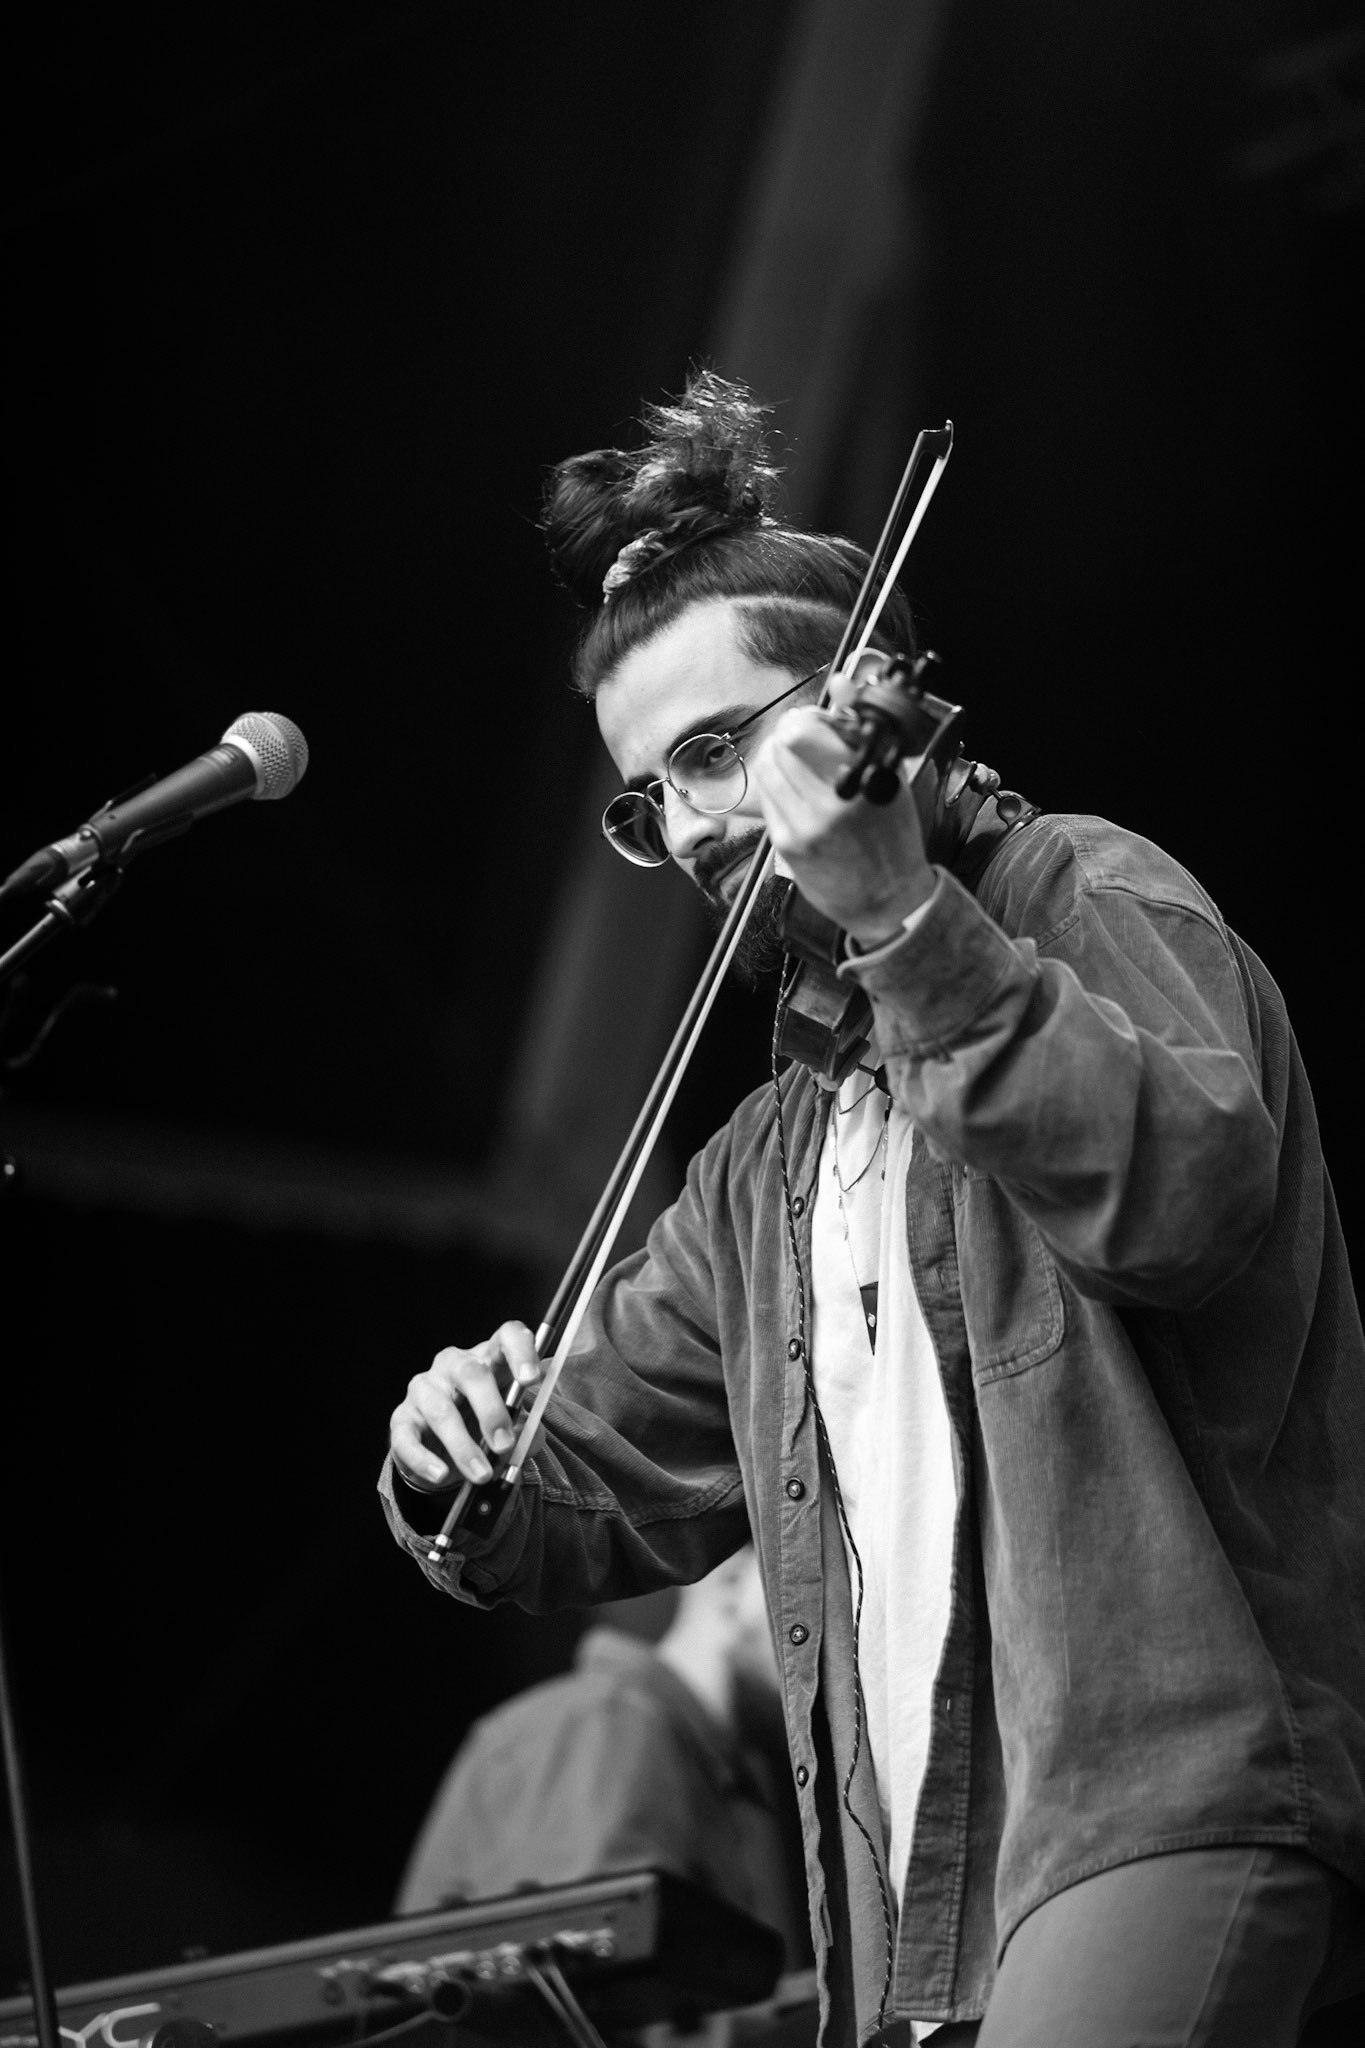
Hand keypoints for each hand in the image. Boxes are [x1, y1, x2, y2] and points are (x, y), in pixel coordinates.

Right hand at [390, 1322, 542, 1490]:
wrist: (442, 1452)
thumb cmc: (483, 1427)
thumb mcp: (512, 1428)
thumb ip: (526, 1432)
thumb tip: (526, 1440)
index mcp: (490, 1358)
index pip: (508, 1337)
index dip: (521, 1353)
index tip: (532, 1380)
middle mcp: (454, 1365)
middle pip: (471, 1372)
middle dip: (490, 1410)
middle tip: (504, 1444)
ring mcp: (425, 1389)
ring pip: (441, 1411)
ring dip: (463, 1447)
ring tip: (482, 1474)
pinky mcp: (402, 1419)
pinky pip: (408, 1438)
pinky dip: (425, 1459)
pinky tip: (441, 1474)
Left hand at [750, 704, 935, 945]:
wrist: (888, 901)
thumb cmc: (892, 836)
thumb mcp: (890, 777)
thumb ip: (862, 728)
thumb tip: (841, 681)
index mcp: (864, 780)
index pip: (804, 731)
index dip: (807, 720)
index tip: (819, 725)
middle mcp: (832, 803)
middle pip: (781, 744)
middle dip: (791, 736)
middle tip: (806, 745)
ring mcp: (805, 826)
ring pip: (767, 766)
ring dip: (779, 758)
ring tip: (800, 769)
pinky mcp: (786, 844)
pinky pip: (767, 797)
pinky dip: (777, 787)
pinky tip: (796, 795)